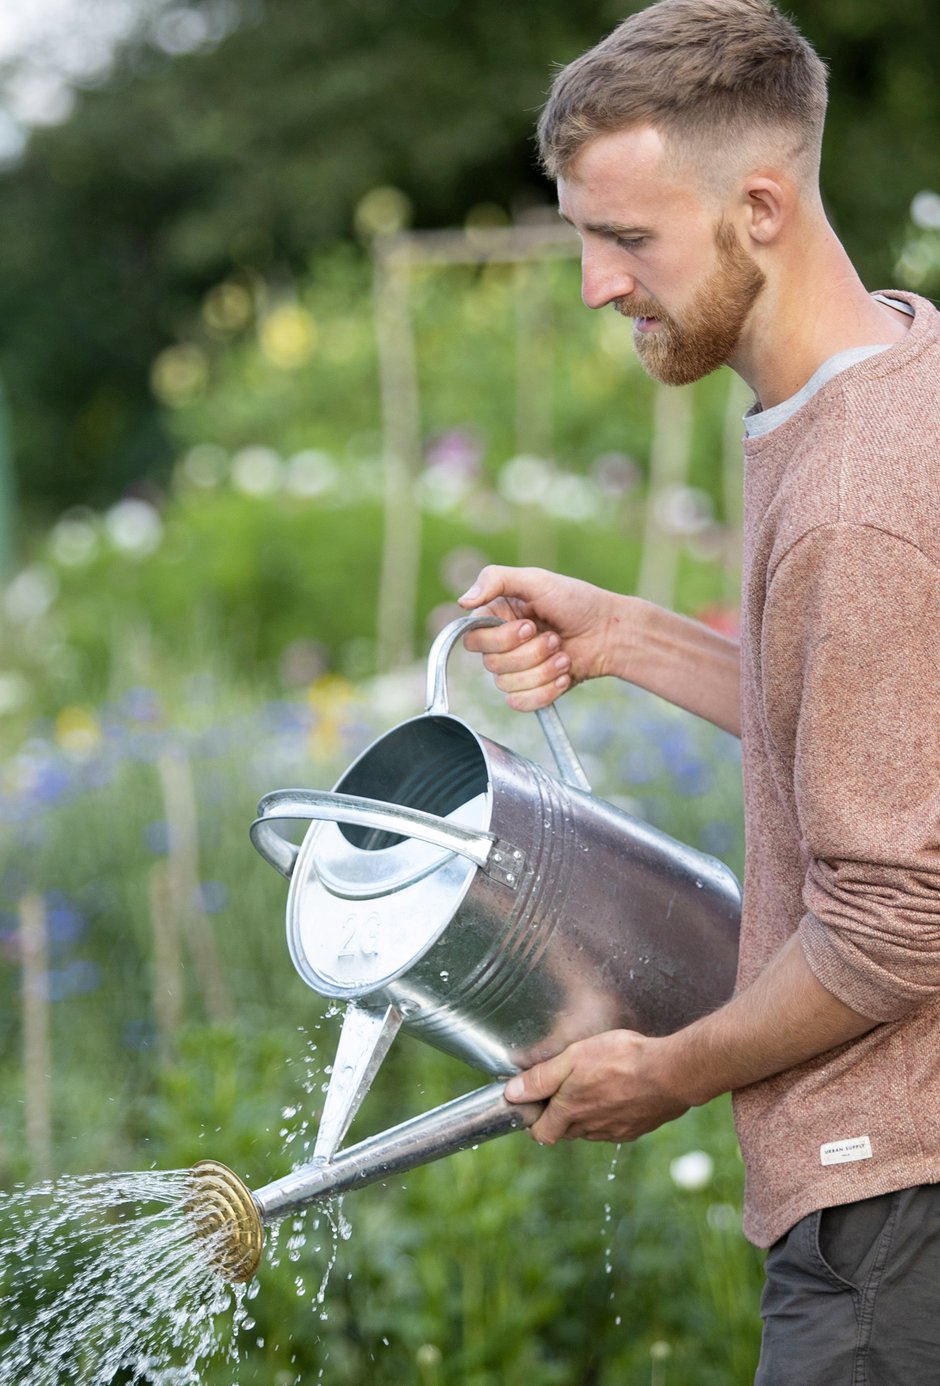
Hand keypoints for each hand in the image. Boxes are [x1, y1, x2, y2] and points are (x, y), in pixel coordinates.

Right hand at [458, 564, 619, 711]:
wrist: (610, 633)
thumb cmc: (577, 601)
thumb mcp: (536, 580)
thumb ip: (495, 580)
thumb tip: (462, 602)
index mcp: (497, 618)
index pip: (474, 639)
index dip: (501, 638)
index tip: (530, 626)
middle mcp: (501, 645)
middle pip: (491, 664)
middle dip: (531, 653)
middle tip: (555, 638)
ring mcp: (516, 670)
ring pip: (507, 685)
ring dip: (542, 670)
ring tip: (564, 655)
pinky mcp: (531, 690)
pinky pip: (520, 703)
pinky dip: (545, 691)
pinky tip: (563, 675)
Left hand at [503, 1030, 689, 1145]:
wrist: (670, 1072)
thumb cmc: (620, 1060)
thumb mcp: (572, 1059)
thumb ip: (541, 1078)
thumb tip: (513, 1093)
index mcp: (570, 1112)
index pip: (542, 1134)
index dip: (535, 1121)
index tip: (537, 1104)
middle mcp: (591, 1128)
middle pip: (566, 1131)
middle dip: (560, 1115)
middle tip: (567, 1088)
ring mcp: (615, 1131)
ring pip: (590, 1130)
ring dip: (587, 1115)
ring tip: (595, 1086)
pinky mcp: (637, 1130)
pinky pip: (615, 1127)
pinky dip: (611, 1115)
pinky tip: (619, 1093)